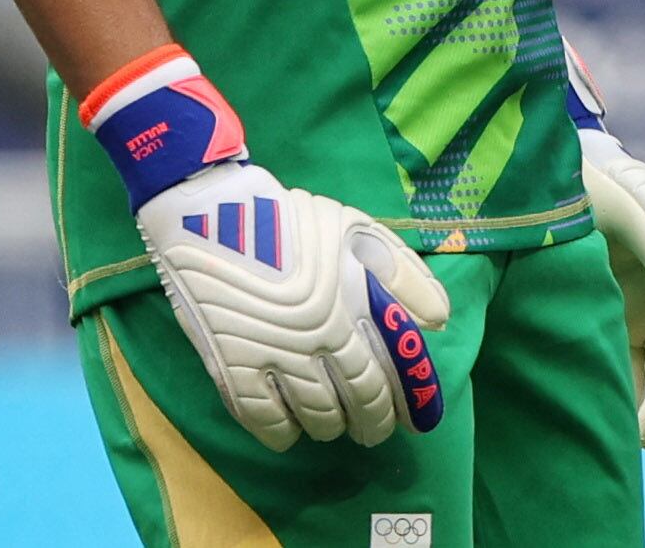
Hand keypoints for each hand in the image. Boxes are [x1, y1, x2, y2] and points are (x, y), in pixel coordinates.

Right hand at [88, 50, 448, 452]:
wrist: (208, 209)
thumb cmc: (287, 218)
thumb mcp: (357, 230)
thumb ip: (403, 274)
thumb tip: (436, 323)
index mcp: (351, 312)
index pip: (390, 379)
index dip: (405, 407)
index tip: (409, 420)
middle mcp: (318, 342)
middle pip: (356, 403)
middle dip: (370, 425)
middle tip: (370, 432)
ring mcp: (273, 354)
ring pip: (313, 415)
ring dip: (328, 428)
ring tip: (329, 428)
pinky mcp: (231, 361)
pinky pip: (259, 415)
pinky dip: (277, 432)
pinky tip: (285, 434)